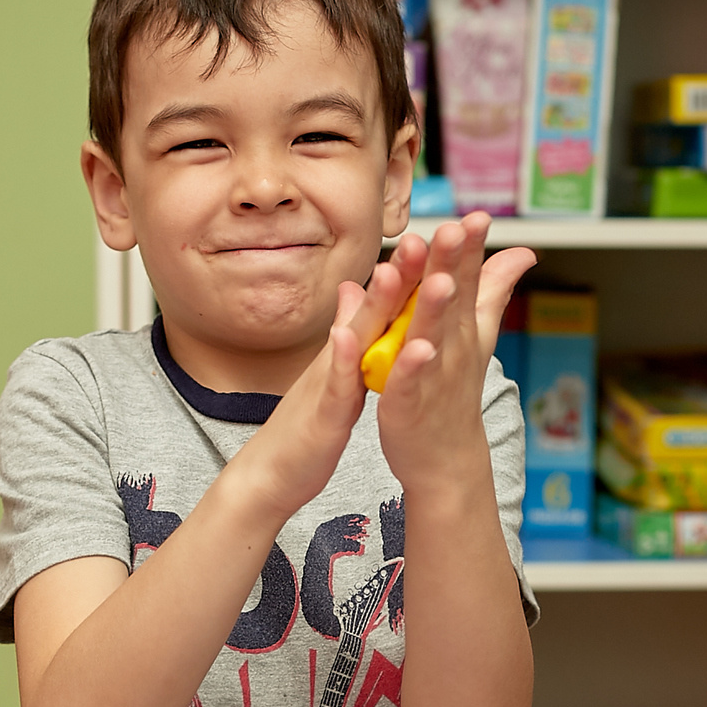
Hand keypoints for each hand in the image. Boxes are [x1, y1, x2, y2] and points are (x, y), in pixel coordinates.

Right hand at [222, 252, 419, 520]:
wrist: (272, 472)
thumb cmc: (308, 424)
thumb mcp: (334, 374)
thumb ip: (346, 331)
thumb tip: (353, 291)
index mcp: (350, 352)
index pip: (382, 307)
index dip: (406, 273)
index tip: (434, 239)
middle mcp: (340, 360)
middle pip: (370, 309)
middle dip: (396, 273)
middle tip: (420, 234)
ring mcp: (328, 384)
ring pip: (353, 338)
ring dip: (371, 305)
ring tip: (392, 271)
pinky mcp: (321, 415)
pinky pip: (335, 388)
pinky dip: (342, 362)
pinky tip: (348, 339)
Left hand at [372, 214, 534, 496]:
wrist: (446, 458)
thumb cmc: (455, 389)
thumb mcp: (478, 335)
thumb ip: (493, 290)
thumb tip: (524, 252)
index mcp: (463, 325)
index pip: (468, 279)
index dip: (470, 249)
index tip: (475, 216)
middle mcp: (452, 345)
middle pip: (451, 298)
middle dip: (452, 264)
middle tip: (453, 229)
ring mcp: (432, 373)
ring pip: (432, 334)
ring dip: (435, 307)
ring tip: (439, 280)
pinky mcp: (407, 402)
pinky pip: (409, 379)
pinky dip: (414, 364)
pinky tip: (417, 347)